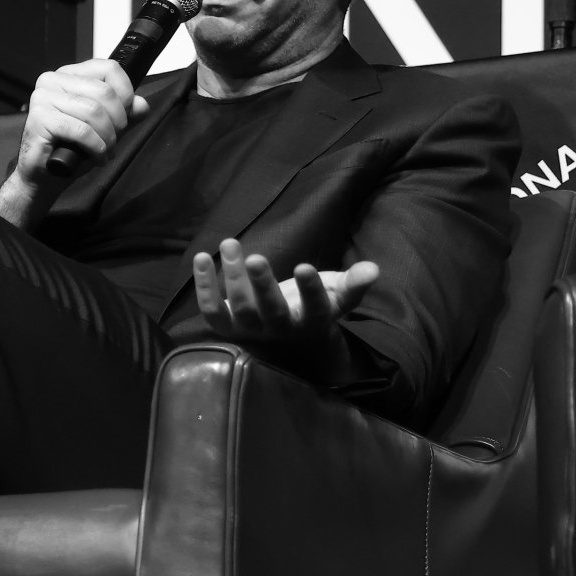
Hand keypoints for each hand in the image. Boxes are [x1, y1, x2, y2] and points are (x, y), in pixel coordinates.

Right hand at [0, 60, 148, 227]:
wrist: (43, 175)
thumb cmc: (70, 148)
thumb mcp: (104, 127)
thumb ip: (124, 113)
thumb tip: (142, 105)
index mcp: (69, 74)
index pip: (108, 68)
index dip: (126, 93)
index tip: (126, 115)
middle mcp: (52, 80)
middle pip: (104, 91)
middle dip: (118, 120)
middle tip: (115, 139)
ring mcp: (43, 97)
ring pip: (93, 111)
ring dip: (108, 136)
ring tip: (106, 151)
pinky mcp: (39, 119)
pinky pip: (81, 130)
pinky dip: (95, 146)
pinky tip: (96, 156)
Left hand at [191, 239, 380, 359]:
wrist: (287, 332)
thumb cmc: (314, 305)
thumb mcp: (338, 293)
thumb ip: (354, 282)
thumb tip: (373, 270)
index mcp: (311, 321)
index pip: (314, 308)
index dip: (310, 290)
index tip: (304, 266)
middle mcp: (279, 329)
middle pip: (270, 311)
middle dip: (262, 285)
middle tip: (255, 257)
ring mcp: (250, 330)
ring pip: (240, 308)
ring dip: (232, 276)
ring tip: (231, 243)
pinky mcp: (226, 325)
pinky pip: (211, 310)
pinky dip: (204, 287)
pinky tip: (201, 258)